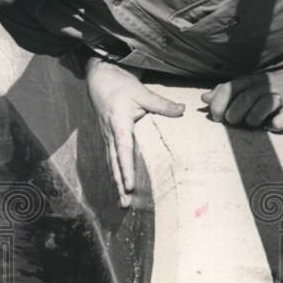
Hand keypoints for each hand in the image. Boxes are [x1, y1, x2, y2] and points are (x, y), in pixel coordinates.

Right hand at [86, 58, 184, 206]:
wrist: (100, 79)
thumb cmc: (120, 86)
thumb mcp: (142, 92)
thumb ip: (161, 104)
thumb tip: (182, 110)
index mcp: (119, 126)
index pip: (123, 152)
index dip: (126, 170)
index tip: (130, 186)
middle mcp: (111, 135)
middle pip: (114, 164)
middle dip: (120, 185)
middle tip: (125, 204)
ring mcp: (107, 137)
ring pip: (111, 164)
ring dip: (116, 183)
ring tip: (122, 202)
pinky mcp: (108, 137)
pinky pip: (111, 158)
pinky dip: (115, 173)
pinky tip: (119, 184)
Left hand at [200, 64, 282, 131]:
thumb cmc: (269, 87)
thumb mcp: (246, 85)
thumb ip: (225, 92)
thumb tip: (205, 98)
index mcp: (249, 81)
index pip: (228, 89)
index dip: (218, 105)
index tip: (217, 117)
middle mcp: (264, 86)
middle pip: (242, 100)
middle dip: (234, 115)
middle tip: (235, 122)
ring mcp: (282, 97)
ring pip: (261, 108)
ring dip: (252, 119)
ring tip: (253, 123)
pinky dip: (275, 124)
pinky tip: (272, 124)